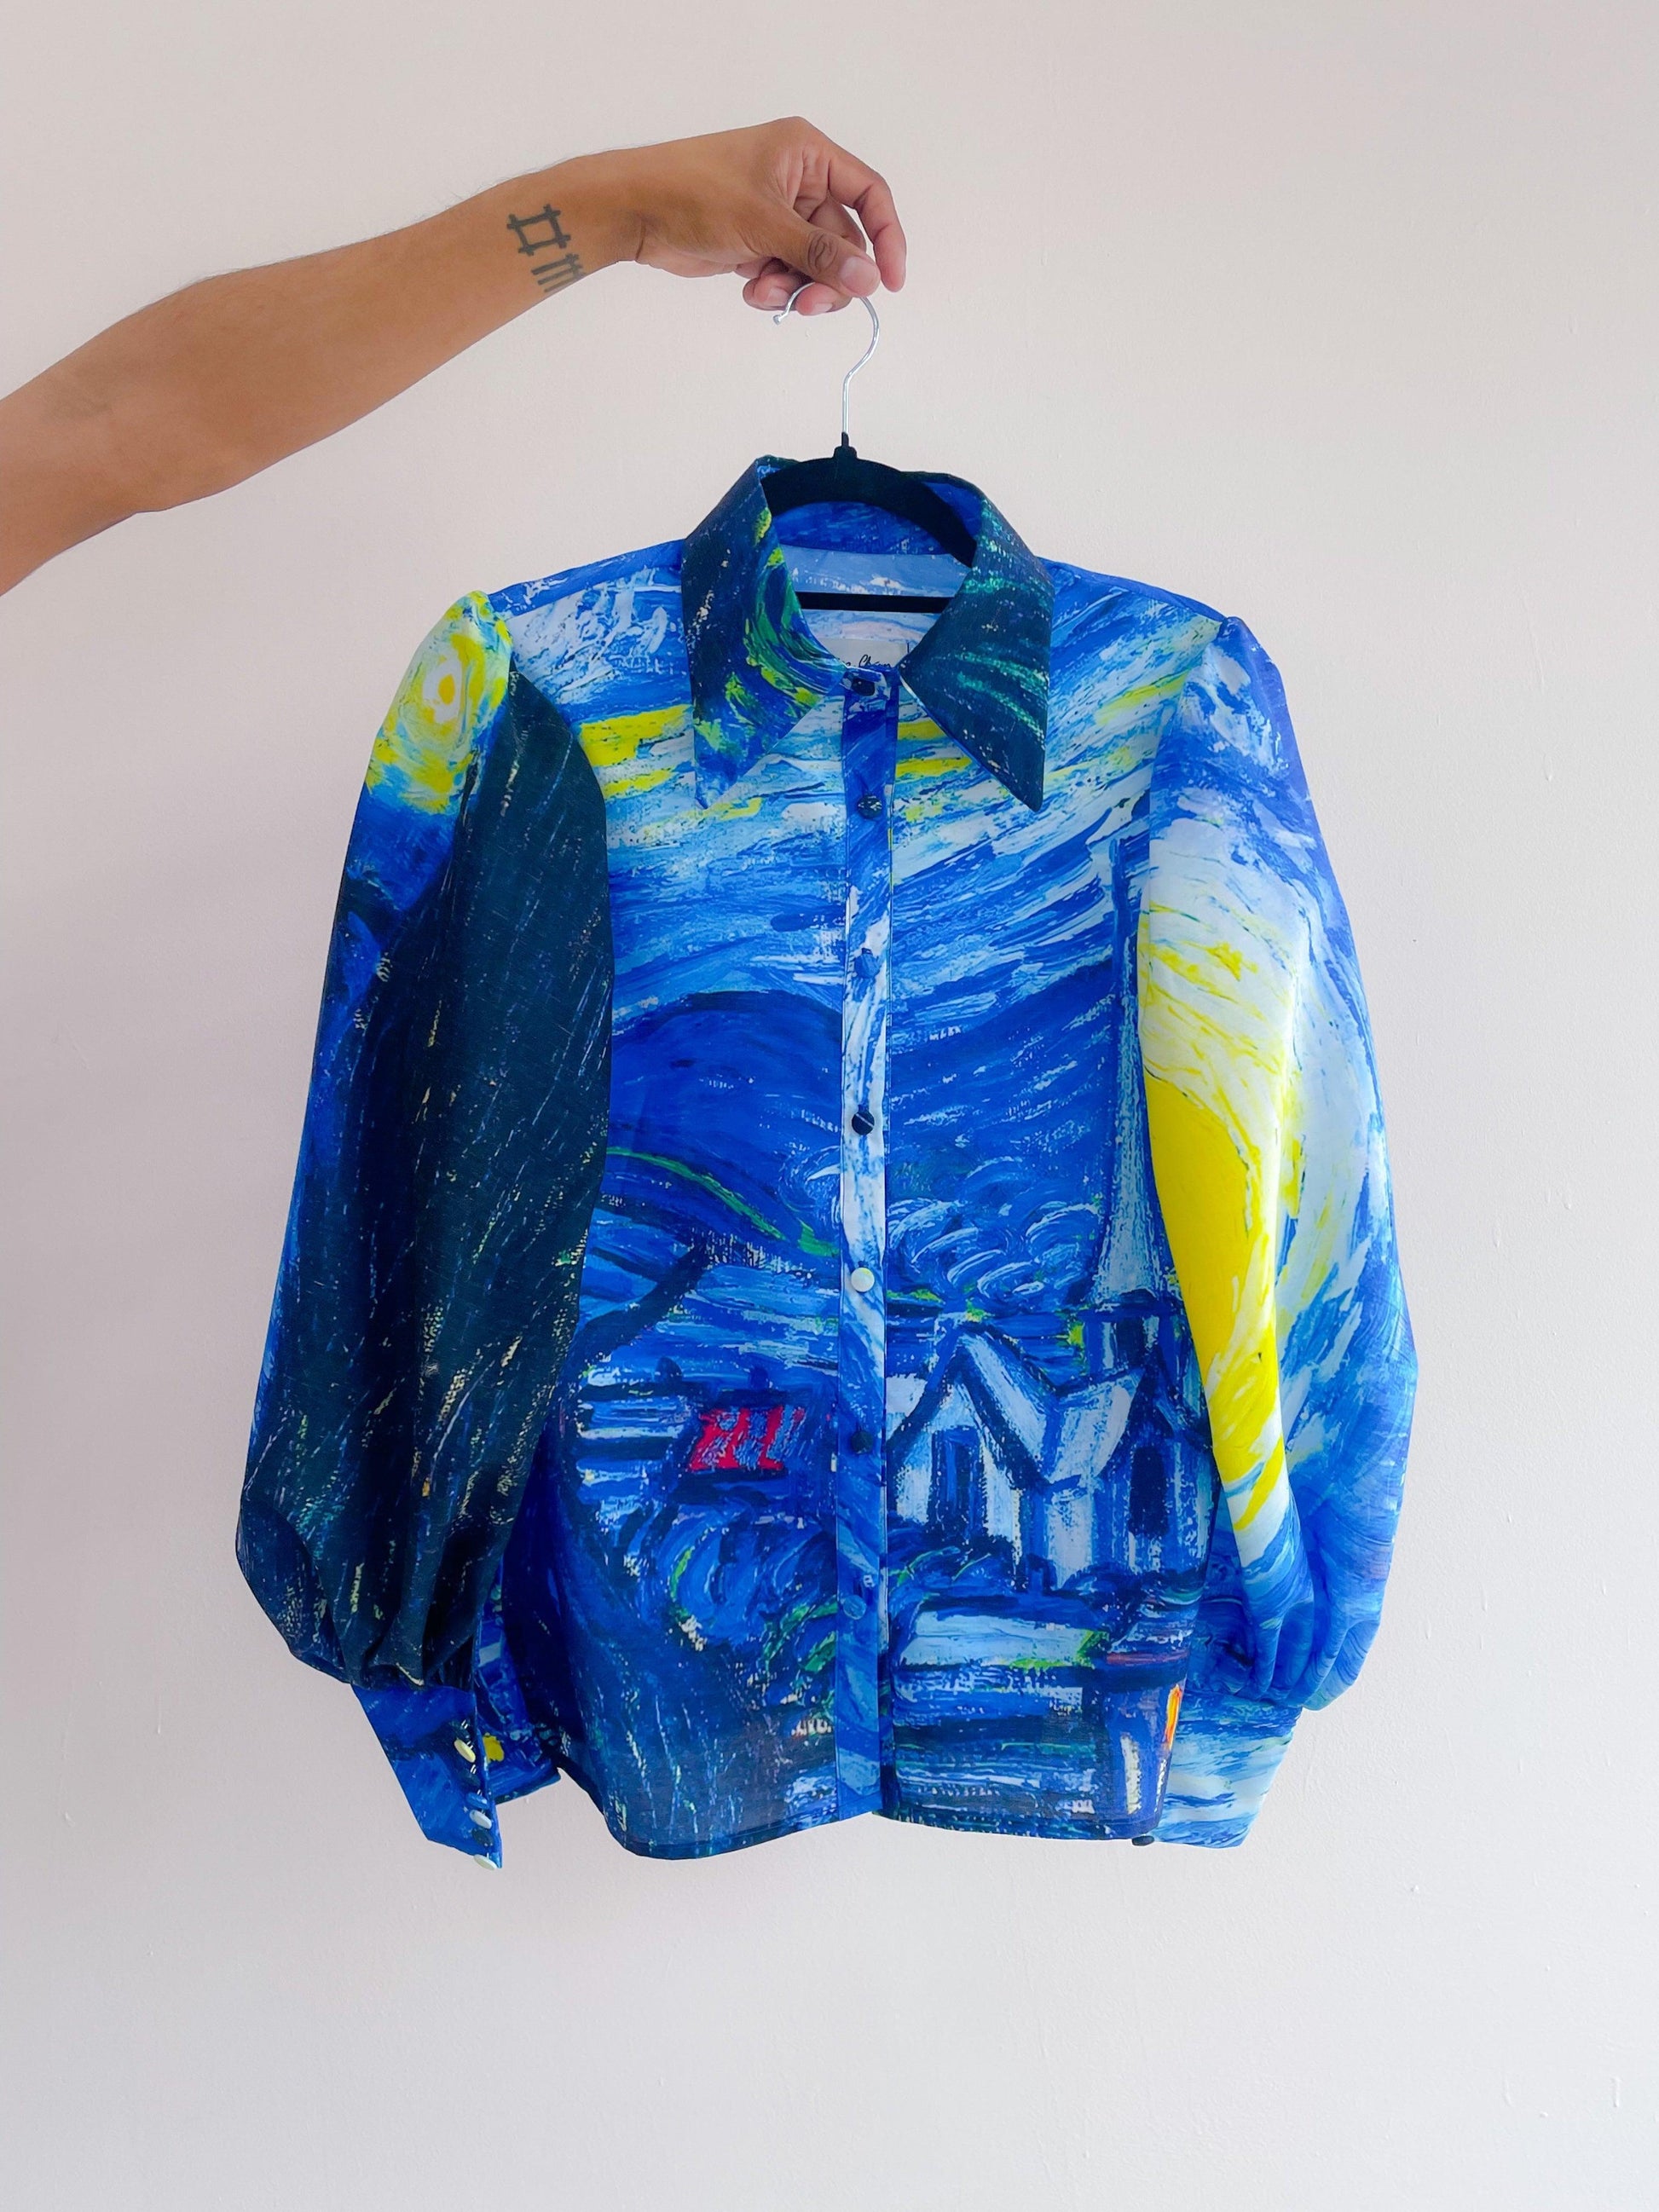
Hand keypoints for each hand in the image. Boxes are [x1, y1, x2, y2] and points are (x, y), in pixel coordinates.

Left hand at [572, 118, 905, 316]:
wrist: (636, 211)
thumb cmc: (694, 194)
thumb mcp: (764, 224)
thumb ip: (820, 253)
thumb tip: (868, 280)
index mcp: (807, 154)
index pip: (868, 194)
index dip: (885, 238)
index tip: (887, 283)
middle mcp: (799, 181)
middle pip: (844, 240)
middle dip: (830, 277)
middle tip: (810, 305)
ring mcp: (779, 214)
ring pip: (816, 264)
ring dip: (799, 287)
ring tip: (767, 293)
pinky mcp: (760, 241)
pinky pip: (789, 272)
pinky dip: (777, 288)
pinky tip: (751, 288)